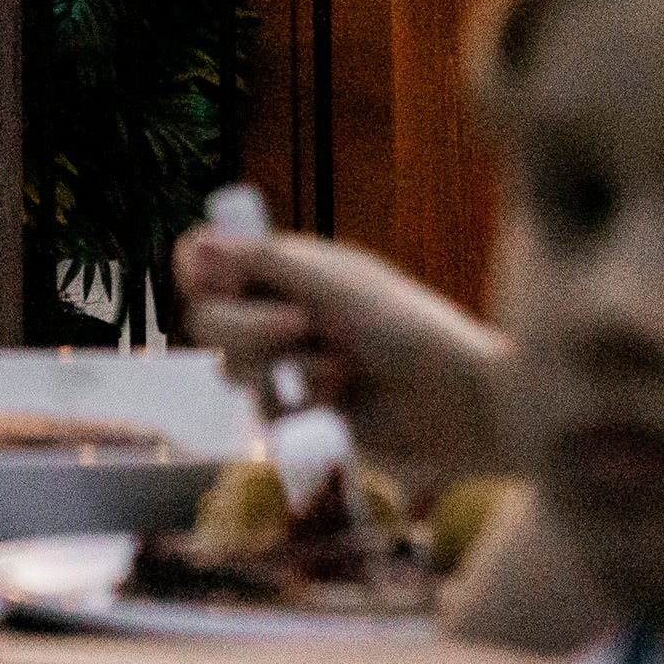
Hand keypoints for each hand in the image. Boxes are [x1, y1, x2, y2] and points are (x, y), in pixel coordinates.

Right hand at [171, 225, 508, 483]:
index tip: (223, 281)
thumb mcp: (334, 284)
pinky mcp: (304, 418)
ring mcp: (288, 367)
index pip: (204, 261)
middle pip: (206, 319)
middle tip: (303, 326)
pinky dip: (304, 408)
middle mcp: (276, 314)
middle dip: (249, 326)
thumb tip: (197, 245)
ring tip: (341, 371)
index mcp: (283, 270)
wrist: (467, 404)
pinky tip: (345, 405)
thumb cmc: (410, 329)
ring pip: (232, 370)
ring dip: (285, 368)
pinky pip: (267, 415)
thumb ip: (262, 263)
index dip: (199, 271)